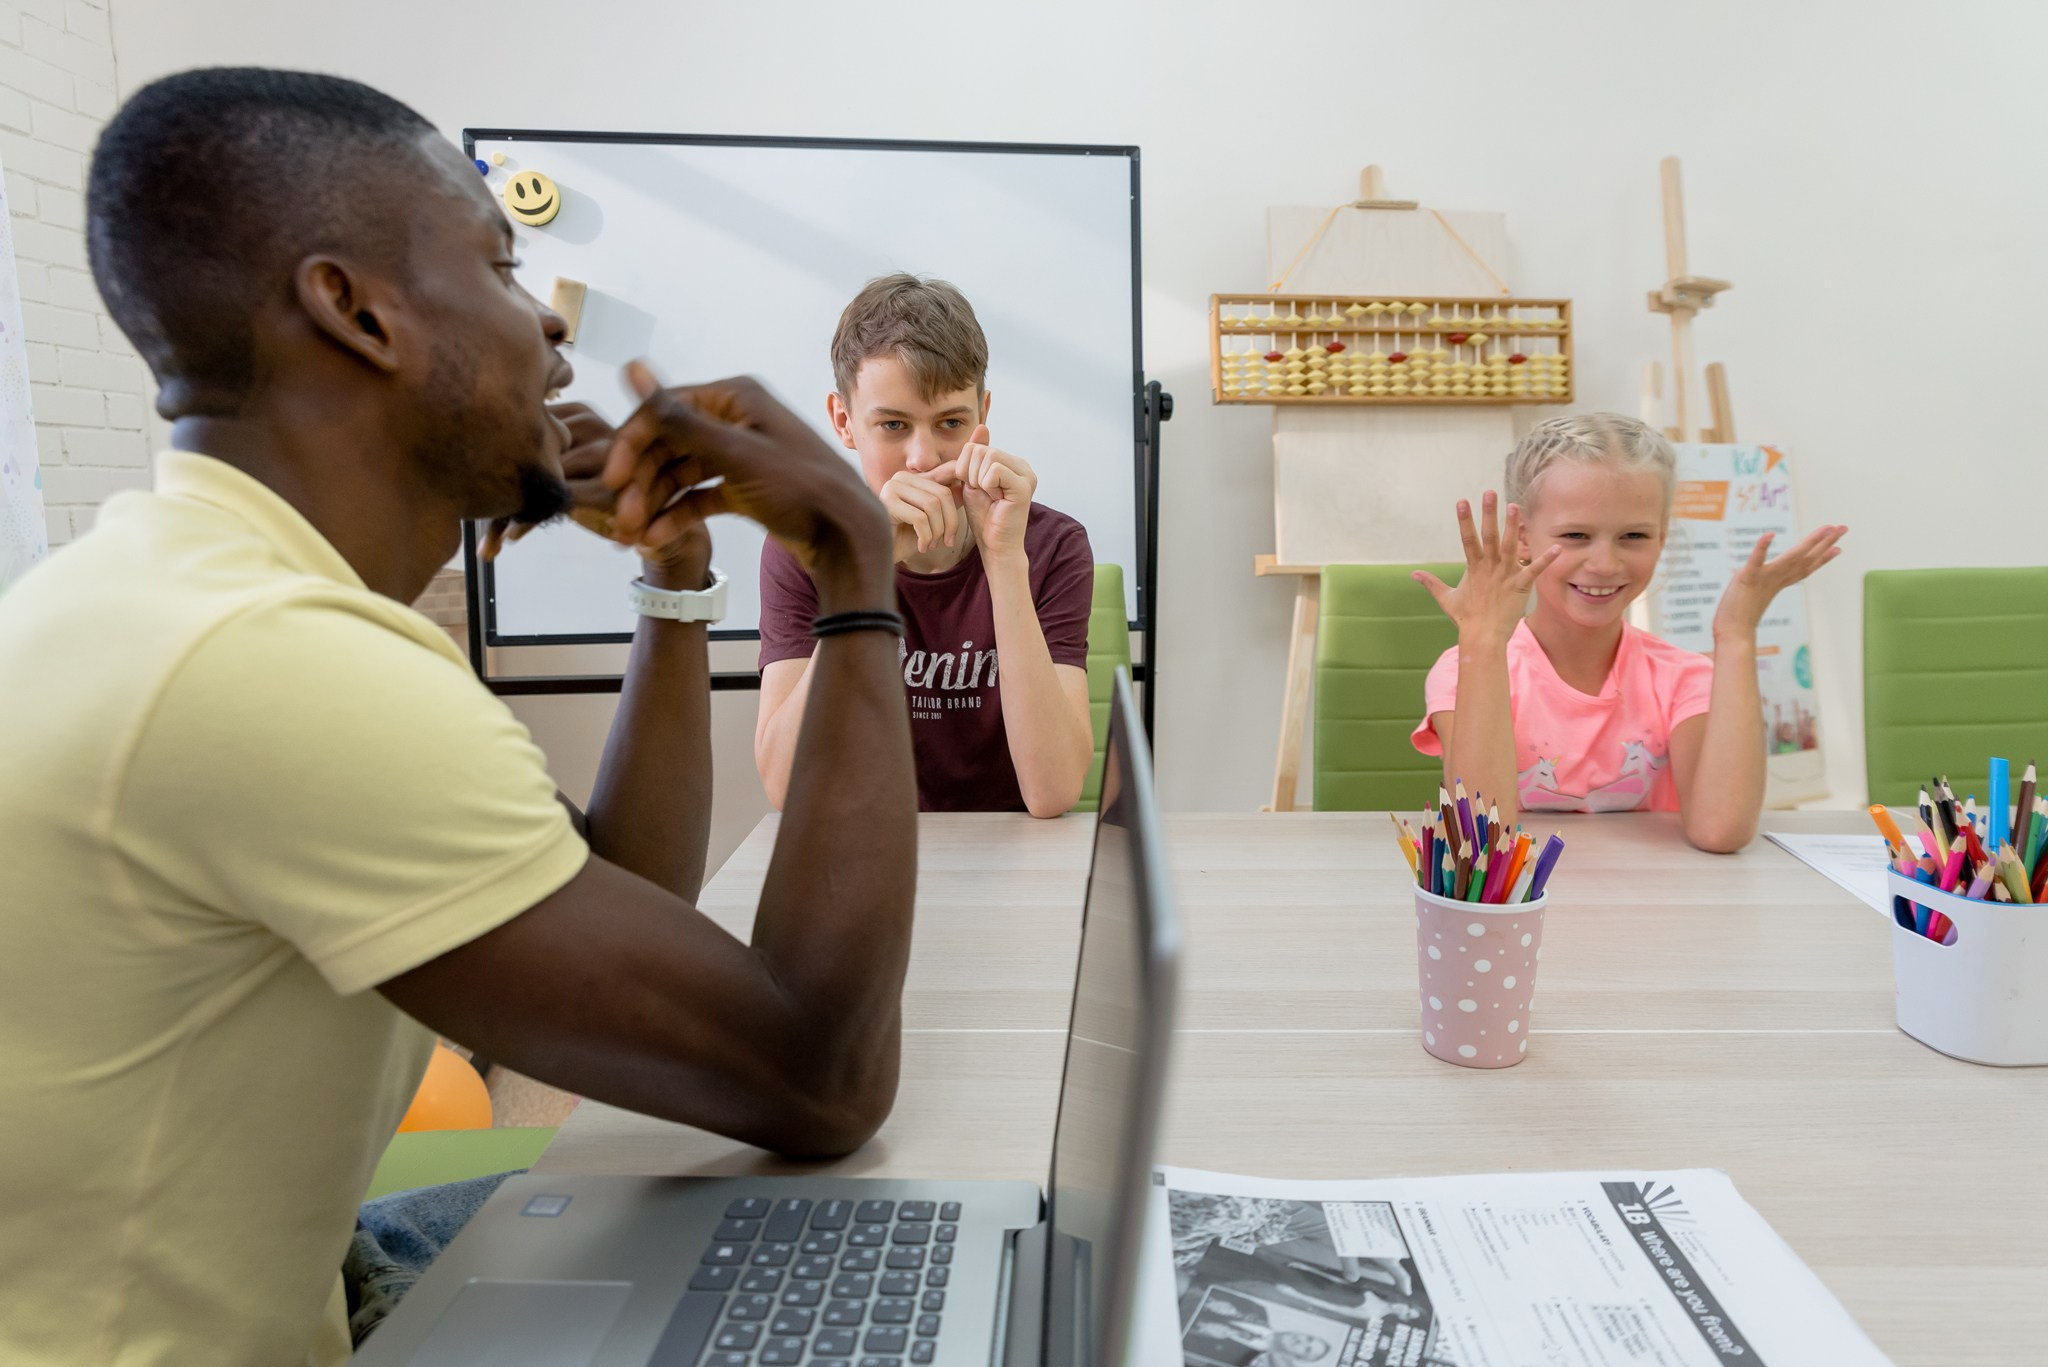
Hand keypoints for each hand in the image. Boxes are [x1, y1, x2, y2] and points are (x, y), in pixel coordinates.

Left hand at [480, 402, 710, 588]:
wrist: (665, 528)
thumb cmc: (612, 495)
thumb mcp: (575, 467)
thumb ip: (543, 452)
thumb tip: (475, 466)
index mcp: (580, 412)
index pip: (522, 426)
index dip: (490, 456)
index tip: (467, 487)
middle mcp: (593, 426)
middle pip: (523, 451)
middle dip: (491, 490)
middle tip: (468, 520)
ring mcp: (604, 456)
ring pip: (534, 479)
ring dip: (505, 514)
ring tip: (487, 545)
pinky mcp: (608, 488)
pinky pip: (552, 502)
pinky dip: (527, 522)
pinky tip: (511, 539)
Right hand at [600, 363, 889, 601]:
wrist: (848, 538)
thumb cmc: (801, 489)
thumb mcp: (735, 454)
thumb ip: (678, 417)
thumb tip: (631, 365)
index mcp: (736, 397)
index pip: (664, 411)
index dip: (631, 445)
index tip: (611, 482)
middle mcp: (737, 419)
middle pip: (669, 444)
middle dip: (641, 482)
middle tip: (620, 520)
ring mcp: (742, 454)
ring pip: (681, 473)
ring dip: (654, 502)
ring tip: (631, 536)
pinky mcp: (746, 487)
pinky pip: (700, 495)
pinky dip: (678, 514)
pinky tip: (655, 537)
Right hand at [881, 465, 963, 560]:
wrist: (879, 556)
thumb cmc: (904, 539)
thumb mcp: (932, 519)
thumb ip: (945, 502)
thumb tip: (966, 486)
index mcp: (913, 478)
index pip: (947, 473)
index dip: (960, 488)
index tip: (963, 511)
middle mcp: (901, 478)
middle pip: (942, 493)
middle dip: (950, 522)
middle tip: (947, 541)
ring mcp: (892, 487)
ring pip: (932, 505)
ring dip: (938, 531)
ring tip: (931, 545)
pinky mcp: (886, 502)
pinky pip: (919, 518)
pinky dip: (926, 537)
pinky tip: (922, 547)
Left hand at [955, 425, 1034, 562]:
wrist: (994, 545)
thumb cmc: (984, 516)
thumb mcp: (973, 480)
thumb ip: (975, 456)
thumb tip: (982, 426)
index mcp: (1012, 462)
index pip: (977, 446)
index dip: (966, 467)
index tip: (976, 487)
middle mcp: (1023, 466)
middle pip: (981, 450)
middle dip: (970, 474)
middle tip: (983, 494)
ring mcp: (1027, 475)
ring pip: (987, 456)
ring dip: (978, 480)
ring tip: (989, 496)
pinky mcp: (1024, 487)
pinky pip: (994, 470)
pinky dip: (986, 485)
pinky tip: (995, 499)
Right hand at [1412, 492, 1560, 644]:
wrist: (1482, 637)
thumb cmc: (1466, 619)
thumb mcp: (1446, 598)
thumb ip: (1432, 583)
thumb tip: (1413, 574)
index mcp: (1473, 568)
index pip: (1467, 539)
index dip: (1464, 520)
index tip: (1462, 501)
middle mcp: (1489, 567)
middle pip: (1489, 536)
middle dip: (1489, 514)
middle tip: (1490, 493)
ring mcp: (1505, 575)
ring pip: (1510, 546)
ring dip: (1513, 526)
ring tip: (1515, 506)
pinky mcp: (1520, 586)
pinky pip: (1534, 570)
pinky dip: (1546, 560)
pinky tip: (1557, 547)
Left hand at [1713, 524, 1846, 639]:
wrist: (1731, 635)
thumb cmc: (1739, 620)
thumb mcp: (1754, 598)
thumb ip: (1761, 590)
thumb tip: (1766, 588)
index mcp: (1777, 583)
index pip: (1804, 568)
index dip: (1822, 558)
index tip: (1839, 548)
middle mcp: (1775, 579)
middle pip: (1805, 559)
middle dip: (1825, 543)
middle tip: (1843, 528)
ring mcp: (1763, 578)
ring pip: (1791, 557)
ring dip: (1810, 542)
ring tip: (1827, 528)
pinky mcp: (1747, 578)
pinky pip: (1756, 560)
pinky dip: (1763, 547)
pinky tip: (1770, 534)